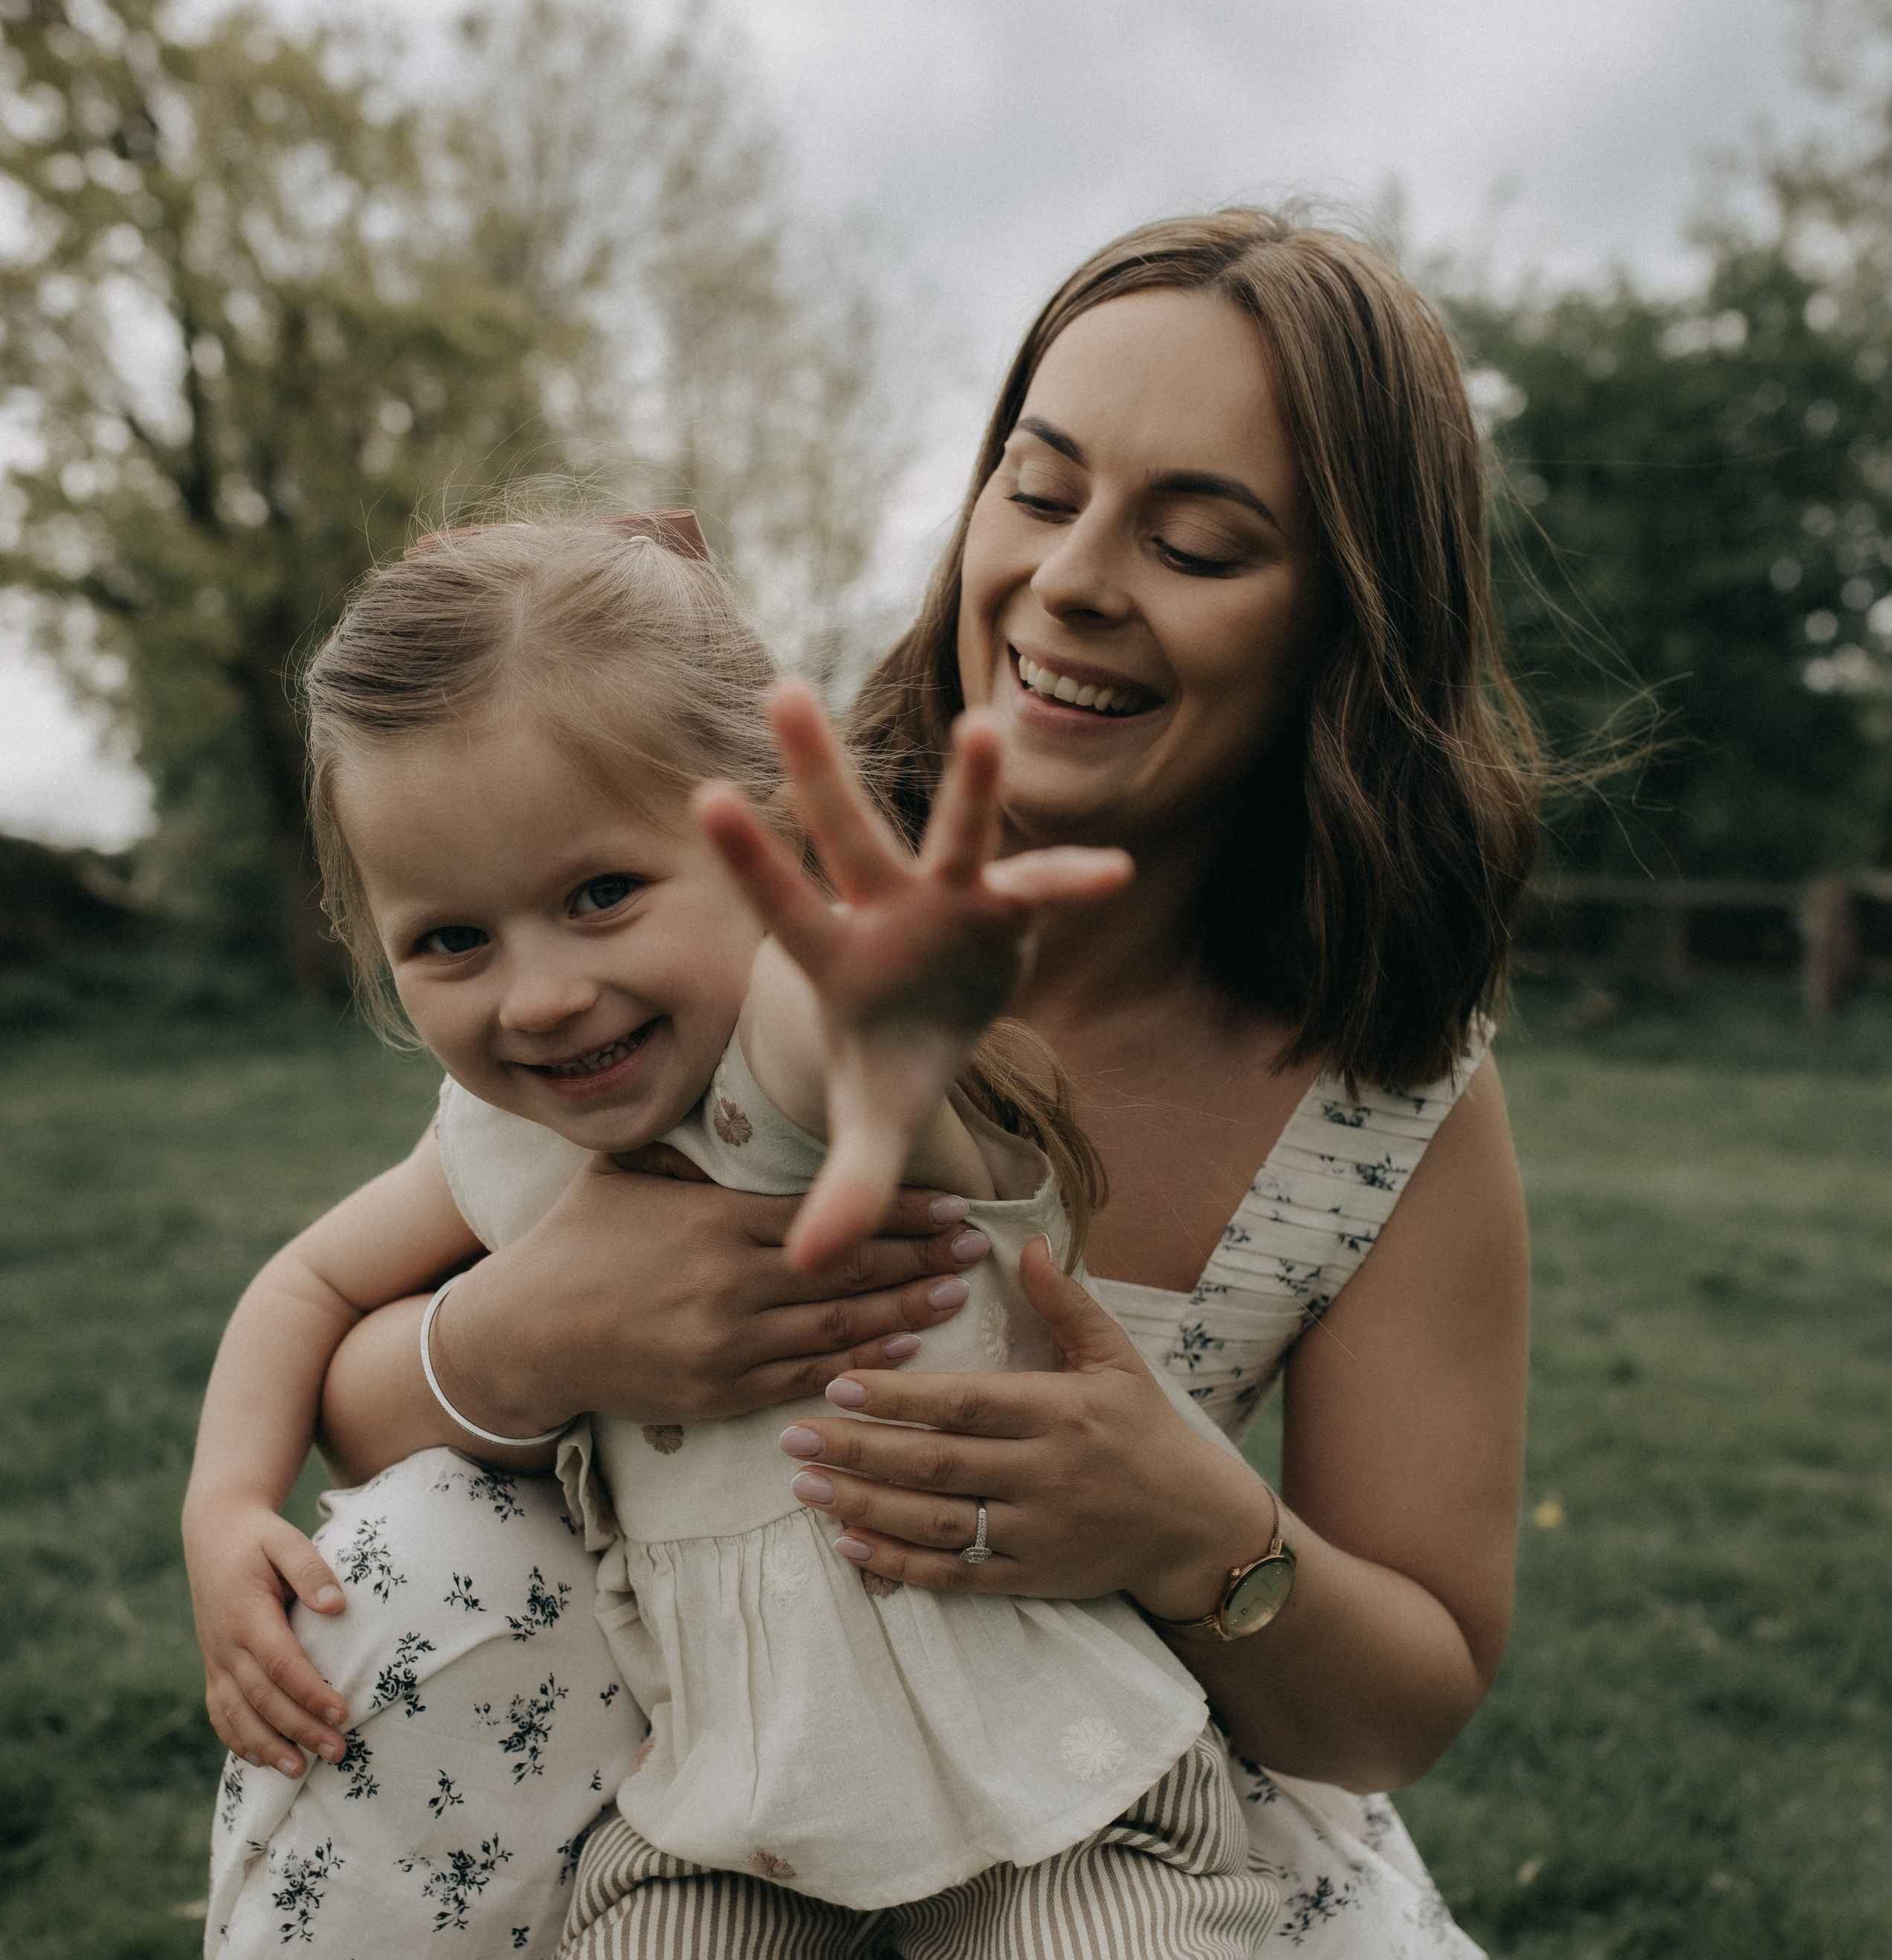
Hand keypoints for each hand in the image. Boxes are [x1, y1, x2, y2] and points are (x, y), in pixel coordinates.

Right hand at [182, 1494, 350, 1776]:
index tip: (343, 1713)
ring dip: (266, 1746)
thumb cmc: (258, 1538)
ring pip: (236, 1713)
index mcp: (245, 1615)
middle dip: (299, 1730)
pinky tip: (260, 1759)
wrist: (213, 1533)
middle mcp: (225, 1644)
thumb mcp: (285, 1540)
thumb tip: (335, 1605)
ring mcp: (215, 1658)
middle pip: (262, 1698)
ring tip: (298, 1772)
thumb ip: (310, 1568)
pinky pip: (219, 1710)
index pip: (280, 1664)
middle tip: (338, 1753)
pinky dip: (236, 1738)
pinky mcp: (213, 1665)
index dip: (310, 1692)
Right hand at [424, 1163, 995, 1439]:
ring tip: (958, 1292)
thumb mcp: (627, 1175)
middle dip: (922, 1257)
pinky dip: (858, 1360)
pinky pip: (804, 1376)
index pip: (830, 1214)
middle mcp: (729, 1284)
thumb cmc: (574, 1244)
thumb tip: (733, 1105)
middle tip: (976, 1244)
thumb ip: (690, 1152)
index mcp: (715, 1222)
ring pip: (838, 1326)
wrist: (522, 1335)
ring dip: (907, 1309)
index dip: (898, 1211)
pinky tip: (901, 1345)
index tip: (951, 1203)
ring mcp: (726, 1345)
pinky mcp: (718, 1394)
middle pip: (850, 1270)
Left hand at [695, 683, 1129, 1269]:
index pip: (781, 905)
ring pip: (955, 836)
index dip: (750, 858)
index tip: (708, 795)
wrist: (942, 1020)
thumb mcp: (873, 1126)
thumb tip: (807, 1268)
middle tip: (782, 691)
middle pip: (848, 835)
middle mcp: (884, 909)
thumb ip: (847, 1189)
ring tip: (982, 730)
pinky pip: (1042, 884)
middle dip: (820, 771)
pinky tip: (1114, 871)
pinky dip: (1071, 879)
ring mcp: (949, 899)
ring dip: (968, 789)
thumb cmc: (891, 1058)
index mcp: (833, 958)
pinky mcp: (1009, 904)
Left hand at [771, 1236, 1276, 1618]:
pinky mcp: (1031, 1576)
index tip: (838, 1382)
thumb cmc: (1148, 1432)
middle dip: (858, 1452)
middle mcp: (1044, 1474)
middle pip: (936, 1464)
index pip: (965, 1403)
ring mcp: (1035, 1531)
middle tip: (792, 1439)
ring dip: (864, 1507)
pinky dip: (899, 1564)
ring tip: (804, 1490)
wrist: (1195, 1526)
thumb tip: (1027, 1243)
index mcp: (1060, 1413)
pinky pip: (955, 1573)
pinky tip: (849, 1545)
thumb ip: (1066, 1304)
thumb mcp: (1118, 1359)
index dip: (899, 1396)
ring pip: (936, 1522)